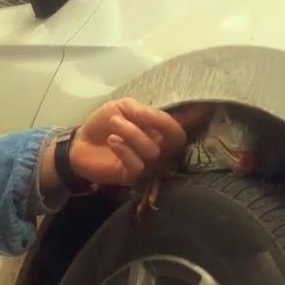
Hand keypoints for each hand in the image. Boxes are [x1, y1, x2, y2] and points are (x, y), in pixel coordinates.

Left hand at [40, 99, 210, 192]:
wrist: (79, 144)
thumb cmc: (103, 124)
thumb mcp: (121, 108)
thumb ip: (140, 110)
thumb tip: (155, 115)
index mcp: (158, 130)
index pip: (182, 125)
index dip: (195, 117)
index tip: (205, 107)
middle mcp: (159, 148)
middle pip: (175, 138)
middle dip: (155, 123)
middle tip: (130, 114)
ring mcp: (148, 164)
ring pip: (152, 151)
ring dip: (131, 133)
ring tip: (113, 126)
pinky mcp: (133, 177)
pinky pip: (138, 165)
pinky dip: (125, 150)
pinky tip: (113, 141)